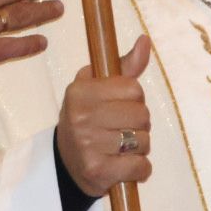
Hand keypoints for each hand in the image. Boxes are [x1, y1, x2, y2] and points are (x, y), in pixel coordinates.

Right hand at [57, 36, 153, 197]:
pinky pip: (140, 166)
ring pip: (144, 141)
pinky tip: (125, 166)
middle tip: (122, 130)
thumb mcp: (98, 88)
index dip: (134, 99)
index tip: (119, 106)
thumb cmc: (89, 119)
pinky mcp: (97, 170)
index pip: (134, 88)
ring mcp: (87, 144)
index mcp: (80, 91)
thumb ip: (125, 67)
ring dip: (140, 148)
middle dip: (140, 124)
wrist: (66, 164)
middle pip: (142, 114)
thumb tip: (144, 40)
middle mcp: (81, 116)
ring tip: (122, 148)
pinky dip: (140, 169)